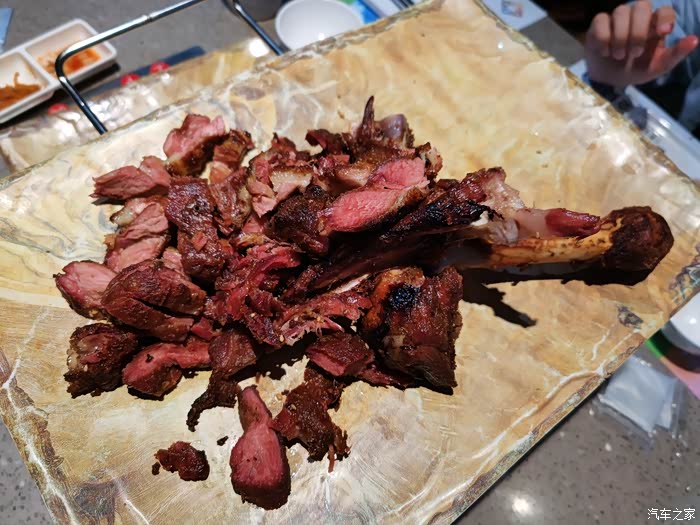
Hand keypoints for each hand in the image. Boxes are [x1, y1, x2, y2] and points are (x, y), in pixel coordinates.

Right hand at [584, 0, 698, 86]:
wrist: (610, 81)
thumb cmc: (637, 70)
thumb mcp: (658, 66)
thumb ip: (676, 54)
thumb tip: (694, 40)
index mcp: (654, 25)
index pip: (664, 10)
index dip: (664, 18)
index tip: (662, 33)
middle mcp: (637, 18)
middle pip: (641, 5)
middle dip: (638, 31)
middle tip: (634, 53)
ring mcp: (617, 19)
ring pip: (620, 12)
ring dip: (620, 37)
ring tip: (618, 56)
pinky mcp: (598, 25)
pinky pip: (601, 21)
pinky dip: (603, 38)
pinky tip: (604, 52)